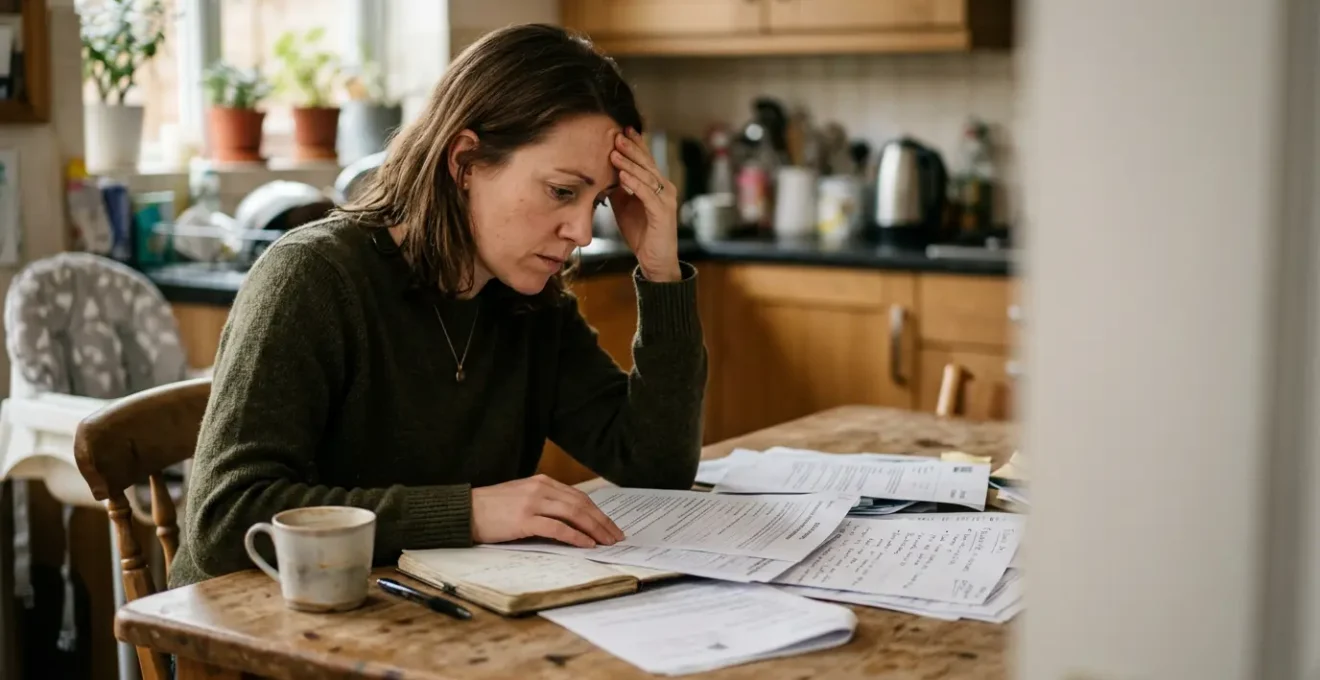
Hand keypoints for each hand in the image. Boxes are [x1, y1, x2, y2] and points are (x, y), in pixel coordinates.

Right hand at [470, 475, 624, 547]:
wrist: (465, 510)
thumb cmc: (492, 508)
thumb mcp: (522, 497)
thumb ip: (545, 502)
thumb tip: (570, 520)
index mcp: (543, 482)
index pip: (579, 496)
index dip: (598, 512)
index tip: (610, 525)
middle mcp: (541, 488)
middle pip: (581, 504)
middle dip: (602, 522)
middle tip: (616, 536)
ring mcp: (533, 503)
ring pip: (574, 514)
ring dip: (594, 529)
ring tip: (606, 542)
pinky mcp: (524, 519)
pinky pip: (557, 528)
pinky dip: (575, 536)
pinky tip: (586, 544)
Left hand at [608, 127, 680, 282]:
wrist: (655, 261)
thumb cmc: (641, 233)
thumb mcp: (625, 206)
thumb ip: (618, 190)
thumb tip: (603, 174)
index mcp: (656, 186)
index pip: (646, 160)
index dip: (635, 145)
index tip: (622, 130)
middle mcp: (665, 189)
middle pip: (647, 164)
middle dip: (631, 149)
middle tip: (616, 134)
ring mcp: (666, 200)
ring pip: (647, 176)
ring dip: (630, 164)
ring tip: (615, 152)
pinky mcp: (662, 214)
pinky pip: (647, 195)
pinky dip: (635, 184)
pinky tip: (623, 176)